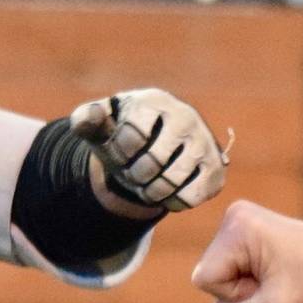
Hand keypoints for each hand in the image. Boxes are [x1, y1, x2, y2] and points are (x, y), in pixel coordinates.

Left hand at [70, 88, 227, 211]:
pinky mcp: (216, 168)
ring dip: (150, 191)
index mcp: (154, 100)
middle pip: (152, 163)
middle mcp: (185, 116)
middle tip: (133, 171)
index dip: (119, 153)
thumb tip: (92, 117)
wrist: (154, 148)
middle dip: (134, 175)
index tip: (119, 151)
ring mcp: (204, 142)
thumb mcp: (100, 127)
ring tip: (146, 183)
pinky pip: (190, 198)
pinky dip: (172, 202)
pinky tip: (167, 190)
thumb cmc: (122, 136)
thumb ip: (86, 119)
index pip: (132, 137)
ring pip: (171, 182)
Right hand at [192, 201, 302, 302]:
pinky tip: (278, 273)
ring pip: (221, 274)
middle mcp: (234, 216)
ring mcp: (240, 221)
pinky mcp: (248, 230)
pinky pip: (231, 268)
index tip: (269, 287)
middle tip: (278, 284)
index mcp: (238, 227)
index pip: (205, 279)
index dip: (235, 295)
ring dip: (248, 288)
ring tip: (281, 279)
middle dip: (241, 291)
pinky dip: (252, 279)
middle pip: (210, 275)